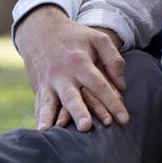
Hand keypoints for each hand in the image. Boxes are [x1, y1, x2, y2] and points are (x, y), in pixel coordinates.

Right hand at [16, 5, 128, 131]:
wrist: (40, 30)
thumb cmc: (75, 36)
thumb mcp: (98, 39)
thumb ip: (114, 60)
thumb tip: (122, 86)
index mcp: (79, 62)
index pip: (99, 86)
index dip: (112, 103)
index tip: (123, 119)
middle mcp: (62, 74)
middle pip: (72, 96)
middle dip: (79, 112)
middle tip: (86, 127)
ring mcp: (47, 82)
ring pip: (50, 103)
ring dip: (51, 118)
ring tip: (51, 132)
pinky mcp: (38, 88)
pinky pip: (39, 105)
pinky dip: (39, 118)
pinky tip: (41, 131)